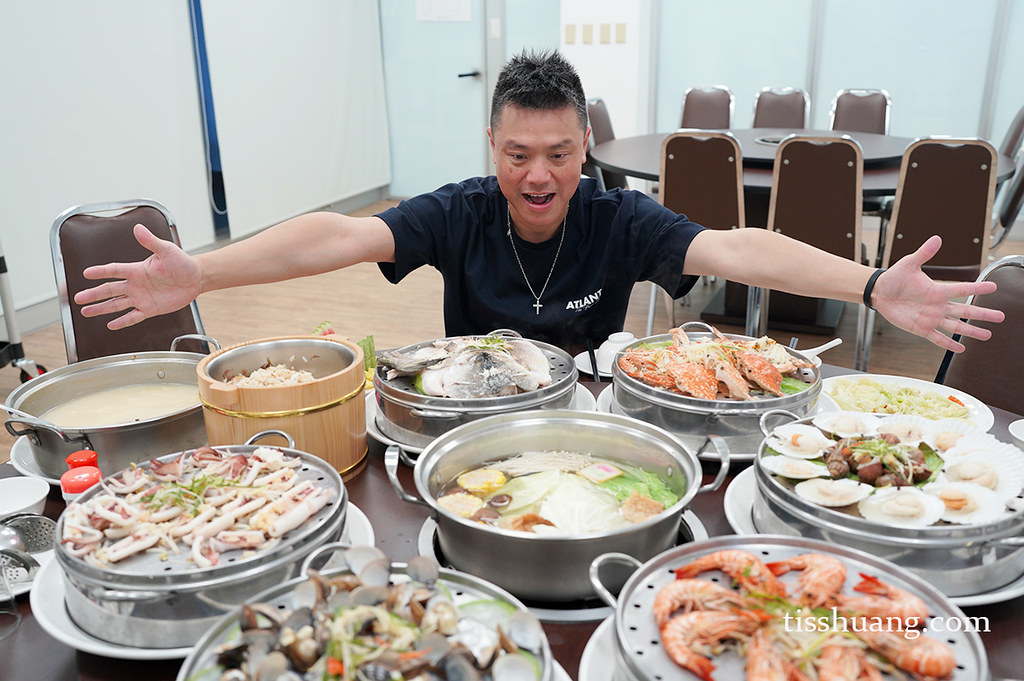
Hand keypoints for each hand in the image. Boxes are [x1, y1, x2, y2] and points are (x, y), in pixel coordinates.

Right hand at [73, 224, 202, 329]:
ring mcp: (142, 298)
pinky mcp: (150, 309)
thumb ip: (151, 241)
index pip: (114, 270)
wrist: (196, 278)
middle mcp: (136, 284)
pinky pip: (133, 317)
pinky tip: (111, 325)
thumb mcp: (167, 250)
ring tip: (86, 312)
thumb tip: (138, 228)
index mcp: (137, 270)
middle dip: (94, 294)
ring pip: (117, 304)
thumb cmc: (182, 262)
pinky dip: (122, 321)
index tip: (86, 273)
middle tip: (78, 298)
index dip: (101, 272)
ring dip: (101, 308)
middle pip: (110, 290)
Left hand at [873, 235, 1003, 351]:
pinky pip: (937, 337)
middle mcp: (938, 305)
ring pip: (955, 326)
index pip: (962, 289)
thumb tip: (936, 239)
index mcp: (937, 290)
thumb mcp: (909, 264)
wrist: (879, 292)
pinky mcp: (921, 328)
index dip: (977, 288)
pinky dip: (948, 343)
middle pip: (965, 310)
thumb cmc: (894, 277)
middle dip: (983, 314)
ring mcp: (931, 318)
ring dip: (971, 331)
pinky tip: (960, 349)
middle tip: (1000, 317)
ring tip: (987, 335)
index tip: (993, 287)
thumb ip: (923, 253)